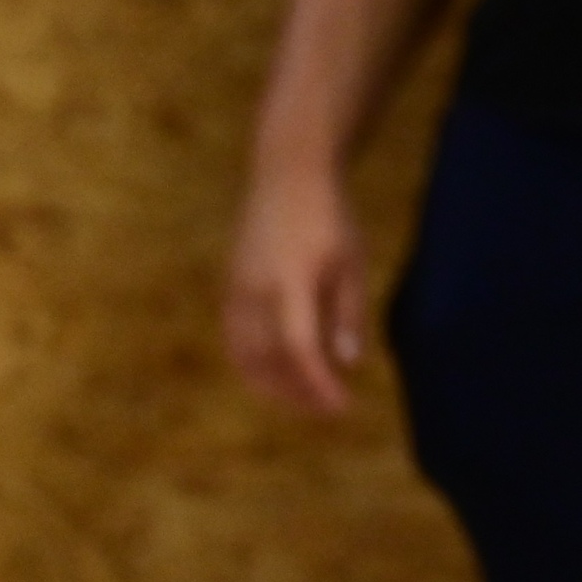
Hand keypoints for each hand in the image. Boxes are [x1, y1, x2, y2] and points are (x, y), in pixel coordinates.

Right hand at [224, 163, 369, 413]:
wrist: (288, 173)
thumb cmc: (329, 214)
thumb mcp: (352, 259)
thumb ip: (348, 312)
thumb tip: (347, 364)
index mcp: (291, 281)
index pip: (301, 349)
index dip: (319, 384)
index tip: (342, 406)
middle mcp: (255, 290)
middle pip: (268, 361)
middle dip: (296, 392)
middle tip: (326, 408)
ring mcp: (236, 289)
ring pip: (246, 355)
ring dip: (273, 384)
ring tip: (304, 397)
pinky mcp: (229, 288)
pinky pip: (236, 339)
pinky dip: (254, 364)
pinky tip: (279, 371)